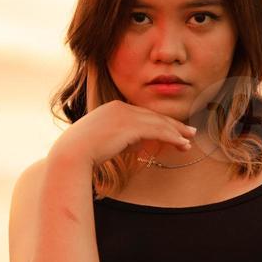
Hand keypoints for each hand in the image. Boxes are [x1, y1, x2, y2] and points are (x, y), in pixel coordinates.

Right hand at [48, 95, 196, 168]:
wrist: (72, 154)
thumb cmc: (83, 152)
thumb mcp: (104, 140)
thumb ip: (121, 138)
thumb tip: (136, 143)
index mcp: (114, 108)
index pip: (143, 114)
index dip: (160, 123)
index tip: (173, 131)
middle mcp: (121, 107)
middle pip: (154, 116)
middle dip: (174, 125)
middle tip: (189, 132)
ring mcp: (126, 115)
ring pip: (159, 123)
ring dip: (177, 133)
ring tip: (189, 142)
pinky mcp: (130, 126)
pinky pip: (157, 131)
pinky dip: (172, 137)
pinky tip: (182, 144)